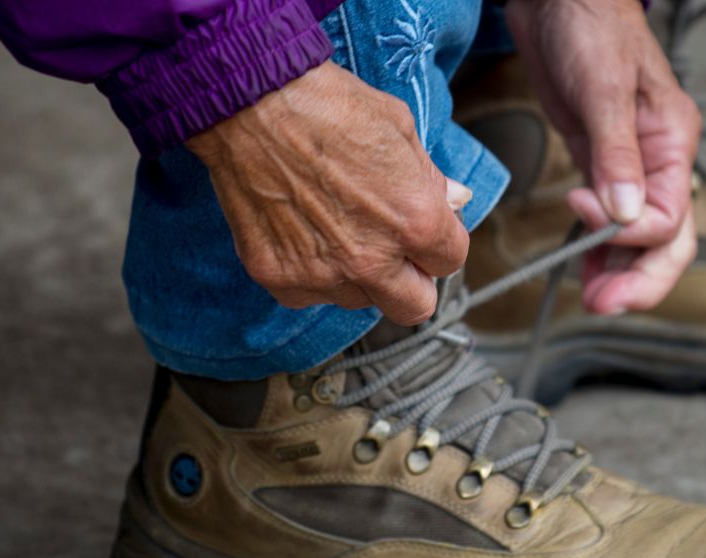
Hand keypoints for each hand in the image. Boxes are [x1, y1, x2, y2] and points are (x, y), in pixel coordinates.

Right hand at [187, 62, 471, 324]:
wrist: (249, 102)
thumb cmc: (328, 105)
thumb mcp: (399, 128)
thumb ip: (431, 178)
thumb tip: (456, 201)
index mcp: (414, 221)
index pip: (450, 261)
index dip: (439, 243)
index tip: (423, 229)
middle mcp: (371, 259)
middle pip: (414, 307)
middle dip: (412, 281)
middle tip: (393, 249)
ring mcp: (322, 274)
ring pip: (359, 299)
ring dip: (358, 275)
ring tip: (335, 225)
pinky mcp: (279, 276)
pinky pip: (309, 294)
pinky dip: (310, 271)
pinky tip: (301, 230)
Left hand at [505, 0, 700, 314]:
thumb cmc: (591, 26)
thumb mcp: (604, 88)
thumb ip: (615, 154)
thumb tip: (623, 213)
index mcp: (674, 143)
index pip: (669, 215)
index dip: (628, 230)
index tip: (581, 210)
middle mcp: (659, 162)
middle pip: (667, 240)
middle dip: (640, 278)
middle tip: (604, 304)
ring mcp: (631, 166)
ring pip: (639, 238)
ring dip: (619, 272)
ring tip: (592, 298)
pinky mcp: (600, 164)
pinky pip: (611, 221)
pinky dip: (599, 248)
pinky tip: (584, 268)